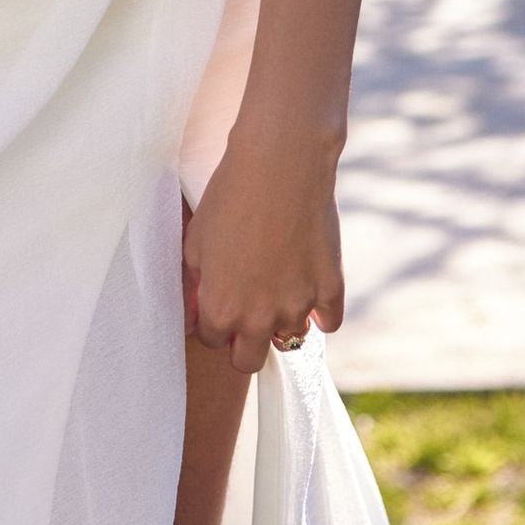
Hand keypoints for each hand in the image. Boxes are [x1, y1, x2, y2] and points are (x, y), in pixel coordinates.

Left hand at [182, 119, 344, 373]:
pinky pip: (329, 322)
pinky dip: (321, 311)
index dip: (211, 321)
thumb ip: (193, 282)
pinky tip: (309, 287)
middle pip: (248, 360)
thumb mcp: (195, 239)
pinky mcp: (330, 289)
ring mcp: (298, 306)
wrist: (280, 164)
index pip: (211, 339)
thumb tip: (194, 308)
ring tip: (278, 290)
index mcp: (220, 307)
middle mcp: (258, 317)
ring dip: (282, 321)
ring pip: (290, 339)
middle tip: (246, 310)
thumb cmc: (229, 195)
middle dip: (243, 341)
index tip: (217, 302)